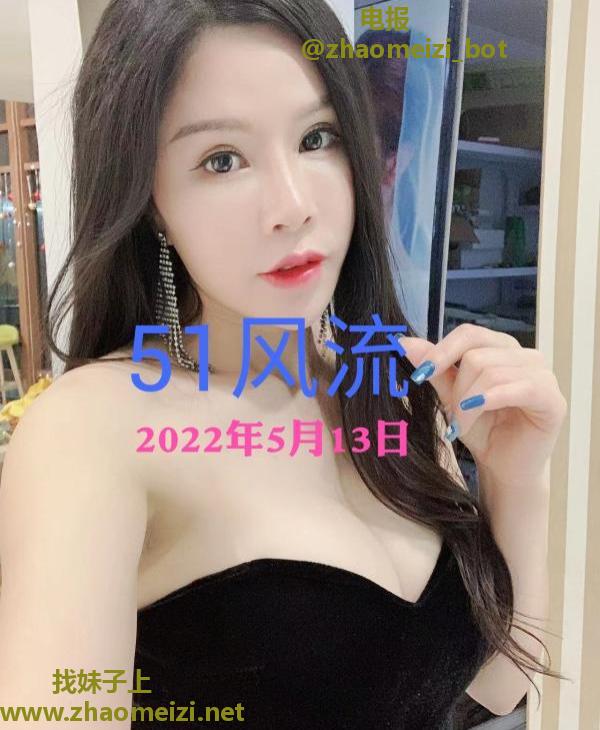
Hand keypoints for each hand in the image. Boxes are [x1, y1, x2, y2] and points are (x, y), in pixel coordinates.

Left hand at [399, 324, 567, 487]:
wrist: (503, 467)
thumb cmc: (482, 429)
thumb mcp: (451, 396)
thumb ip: (435, 369)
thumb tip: (404, 342)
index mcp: (502, 348)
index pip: (468, 333)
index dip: (441, 351)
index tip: (419, 373)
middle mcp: (526, 355)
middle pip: (476, 355)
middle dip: (456, 389)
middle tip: (452, 417)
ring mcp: (543, 376)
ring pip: (491, 372)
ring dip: (468, 404)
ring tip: (463, 426)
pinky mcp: (553, 400)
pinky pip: (519, 387)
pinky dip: (489, 401)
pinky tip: (473, 415)